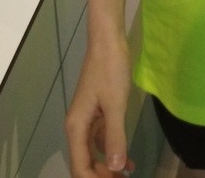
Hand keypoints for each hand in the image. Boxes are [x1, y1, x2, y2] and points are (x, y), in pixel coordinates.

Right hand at [65, 36, 132, 176]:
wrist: (108, 41)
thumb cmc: (110, 70)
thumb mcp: (116, 105)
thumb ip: (115, 138)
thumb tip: (115, 168)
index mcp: (76, 127)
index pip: (79, 166)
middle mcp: (77, 126)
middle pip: (85, 161)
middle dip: (101, 175)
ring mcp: (87, 118)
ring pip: (94, 151)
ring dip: (109, 165)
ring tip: (128, 175)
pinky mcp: (97, 111)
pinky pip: (102, 137)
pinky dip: (113, 149)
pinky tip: (128, 159)